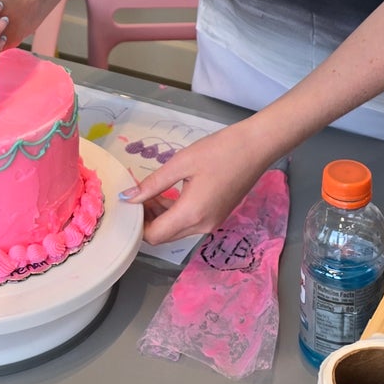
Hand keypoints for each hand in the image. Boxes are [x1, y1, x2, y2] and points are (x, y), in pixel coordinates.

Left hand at [124, 121, 272, 244]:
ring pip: (176, 231)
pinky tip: (169, 193)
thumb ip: (152, 184)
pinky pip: (189, 223)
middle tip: (137, 195)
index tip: (128, 204)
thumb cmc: (219, 151)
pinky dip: (175, 213)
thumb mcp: (180, 163)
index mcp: (191, 215)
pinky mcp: (217, 217)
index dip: (136, 224)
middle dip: (147, 220)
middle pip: (164, 236)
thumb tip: (128, 198)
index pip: (153, 236)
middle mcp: (201, 227)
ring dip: (160, 216)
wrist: (256, 147)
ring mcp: (211, 224)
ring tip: (150, 191)